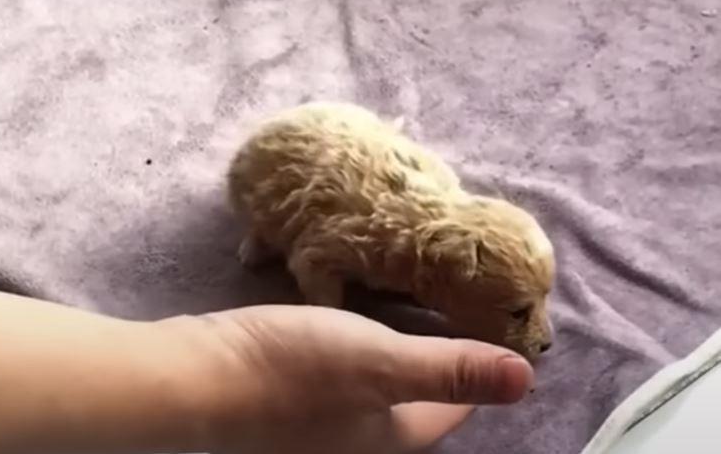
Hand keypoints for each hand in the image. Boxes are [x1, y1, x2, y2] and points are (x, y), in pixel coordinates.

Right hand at [194, 305, 533, 453]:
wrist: (196, 380)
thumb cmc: (293, 372)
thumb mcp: (380, 363)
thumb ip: (449, 369)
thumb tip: (527, 379)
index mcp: (393, 436)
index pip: (454, 405)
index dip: (476, 361)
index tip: (487, 313)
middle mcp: (360, 438)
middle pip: (413, 394)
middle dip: (432, 348)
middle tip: (441, 288)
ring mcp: (318, 419)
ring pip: (371, 378)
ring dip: (387, 339)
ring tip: (394, 286)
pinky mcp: (284, 393)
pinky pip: (334, 365)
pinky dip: (346, 337)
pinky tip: (336, 307)